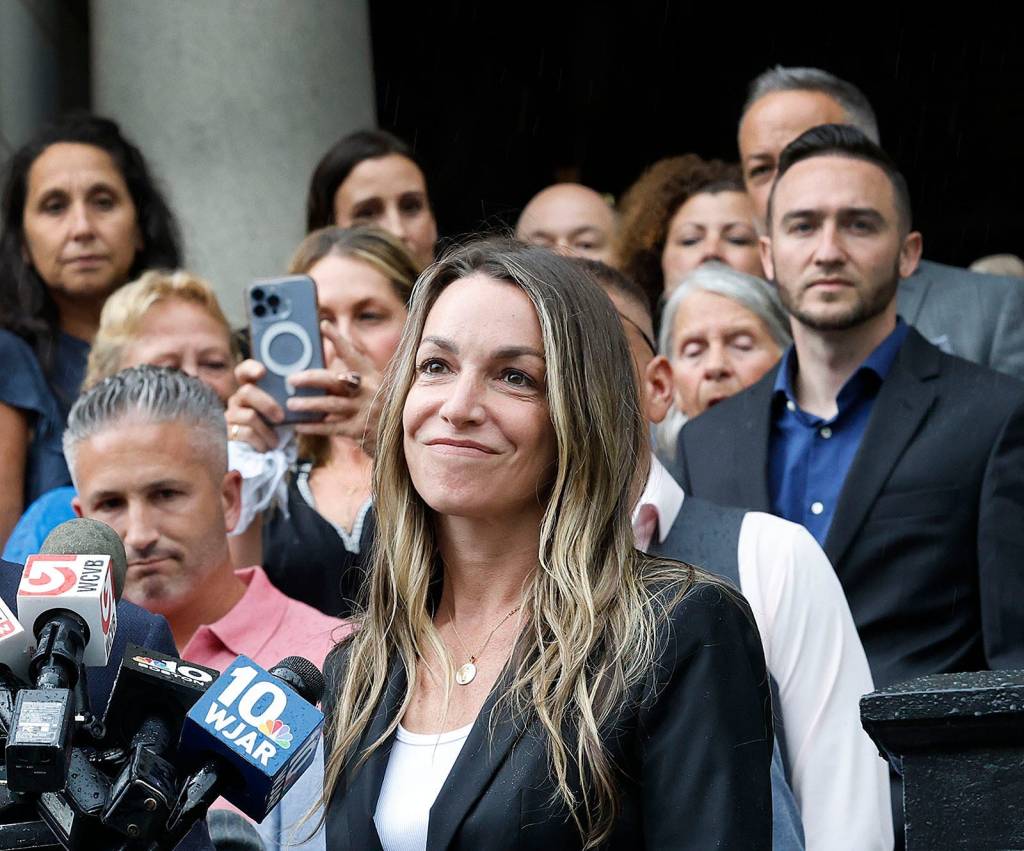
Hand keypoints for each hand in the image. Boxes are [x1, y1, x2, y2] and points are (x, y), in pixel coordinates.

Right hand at [225, 359, 283, 451]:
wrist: (265, 457)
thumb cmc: (275, 431)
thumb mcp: (282, 413)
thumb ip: (285, 400)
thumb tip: (301, 391)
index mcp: (251, 391)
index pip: (243, 372)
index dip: (250, 368)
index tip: (263, 372)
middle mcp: (237, 400)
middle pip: (247, 391)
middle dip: (267, 404)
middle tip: (280, 418)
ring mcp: (229, 416)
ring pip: (250, 416)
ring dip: (267, 432)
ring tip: (274, 442)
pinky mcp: (226, 433)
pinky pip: (246, 433)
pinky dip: (261, 442)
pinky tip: (265, 448)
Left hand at [289, 322, 384, 455]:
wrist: (401, 437)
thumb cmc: (381, 410)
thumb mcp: (373, 389)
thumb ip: (351, 380)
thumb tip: (319, 374)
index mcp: (372, 376)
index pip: (352, 354)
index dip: (338, 339)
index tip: (323, 324)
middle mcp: (370, 390)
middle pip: (335, 380)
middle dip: (311, 378)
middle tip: (291, 379)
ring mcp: (366, 410)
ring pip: (331, 404)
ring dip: (308, 404)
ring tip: (291, 404)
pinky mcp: (360, 430)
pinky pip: (332, 427)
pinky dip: (314, 426)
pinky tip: (299, 425)